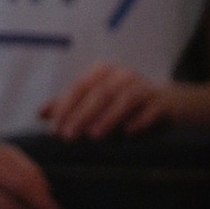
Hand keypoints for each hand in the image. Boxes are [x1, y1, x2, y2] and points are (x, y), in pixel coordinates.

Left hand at [38, 64, 176, 142]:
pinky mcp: (162, 102)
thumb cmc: (125, 105)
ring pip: (125, 99)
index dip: (64, 107)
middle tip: (68, 136)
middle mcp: (123, 76)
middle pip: (99, 93)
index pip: (79, 88)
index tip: (53, 129)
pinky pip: (151, 110)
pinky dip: (139, 120)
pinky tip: (128, 132)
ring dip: (109, 117)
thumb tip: (40, 114)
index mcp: (103, 73)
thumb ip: (69, 106)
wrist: (169, 103)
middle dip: (81, 115)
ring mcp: (144, 88)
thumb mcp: (96, 103)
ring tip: (94, 135)